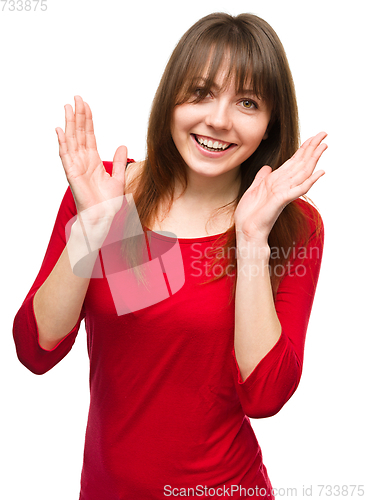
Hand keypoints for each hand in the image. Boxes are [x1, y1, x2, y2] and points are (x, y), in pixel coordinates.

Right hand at [56, 95, 126, 224]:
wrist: (103, 217)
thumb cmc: (107, 203)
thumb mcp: (118, 178)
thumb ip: (119, 162)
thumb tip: (123, 146)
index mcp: (93, 161)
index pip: (89, 135)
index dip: (87, 120)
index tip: (86, 105)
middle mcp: (83, 161)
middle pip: (79, 133)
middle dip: (78, 116)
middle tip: (76, 98)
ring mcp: (76, 166)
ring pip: (71, 140)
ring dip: (69, 123)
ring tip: (68, 107)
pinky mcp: (72, 173)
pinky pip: (65, 155)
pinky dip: (62, 142)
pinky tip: (60, 130)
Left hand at [234, 132, 326, 243]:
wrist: (247, 231)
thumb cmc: (250, 215)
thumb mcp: (254, 190)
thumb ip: (261, 178)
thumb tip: (267, 168)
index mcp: (277, 182)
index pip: (293, 162)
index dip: (303, 149)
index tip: (312, 138)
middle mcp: (283, 186)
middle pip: (301, 164)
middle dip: (312, 148)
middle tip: (324, 134)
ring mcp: (284, 193)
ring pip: (302, 173)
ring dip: (313, 159)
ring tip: (323, 146)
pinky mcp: (281, 201)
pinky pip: (298, 189)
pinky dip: (309, 181)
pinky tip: (319, 172)